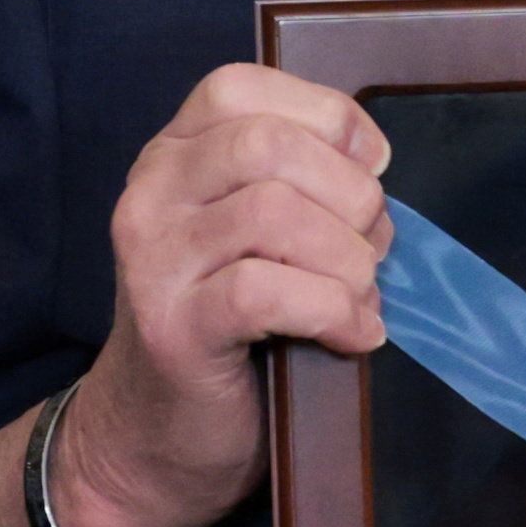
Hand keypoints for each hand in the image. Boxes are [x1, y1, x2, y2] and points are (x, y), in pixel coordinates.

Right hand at [54, 64, 392, 526]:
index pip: (242, 87)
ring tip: (361, 296)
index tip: (370, 167)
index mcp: (174, 155)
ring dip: (346, 259)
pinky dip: (332, 311)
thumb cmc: (230, 329)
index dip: (326, 117)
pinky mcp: (172, 328)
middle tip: (371, 249)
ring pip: (271, 213)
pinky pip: (266, 293)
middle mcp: (151, 194)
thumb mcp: (256, 236)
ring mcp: (153, 260)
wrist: (155, 438)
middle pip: (266, 146)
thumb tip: (374, 169)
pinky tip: (353, 335)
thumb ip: (299, 185)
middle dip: (347, 194)